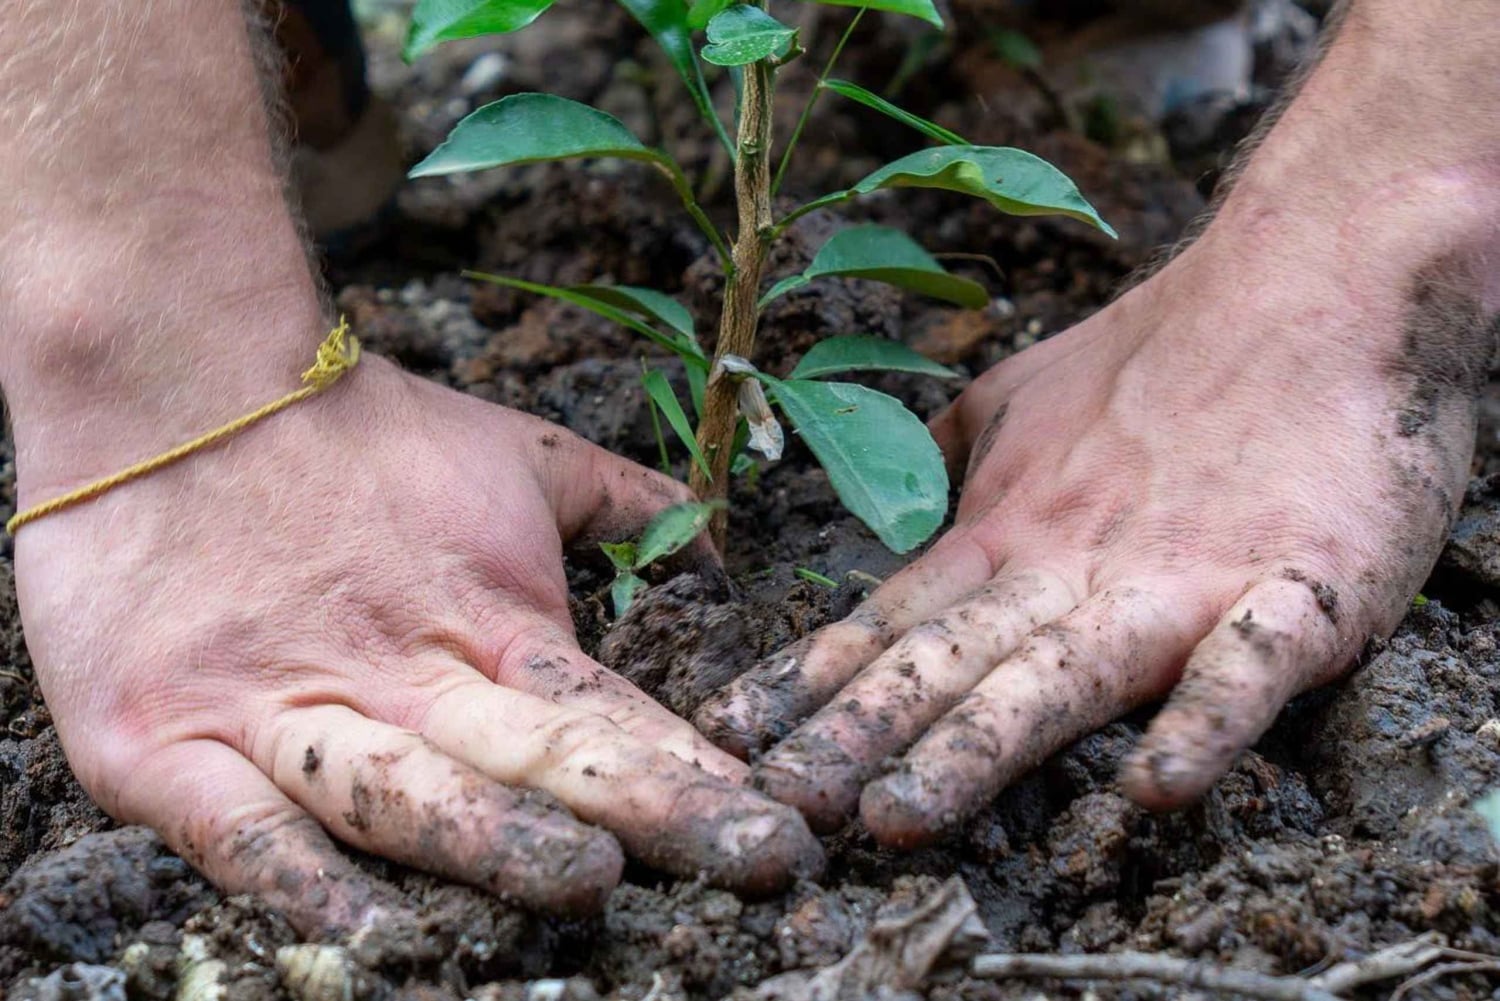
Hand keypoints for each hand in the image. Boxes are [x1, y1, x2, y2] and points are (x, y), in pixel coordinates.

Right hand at [12, 356, 820, 937]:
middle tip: (754, 863)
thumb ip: (619, 502)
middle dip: (652, 815)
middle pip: (536, 757)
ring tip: (587, 885)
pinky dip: (300, 883)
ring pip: (402, 794)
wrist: (171, 383)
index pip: (605, 709)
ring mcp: (280, 709)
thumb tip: (716, 544)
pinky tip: (371, 935)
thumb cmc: (355, 434)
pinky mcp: (164, 742)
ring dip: (494, 843)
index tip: (775, 821)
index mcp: (485, 617)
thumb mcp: (512, 451)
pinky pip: (240, 830)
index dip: (690, 768)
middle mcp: (396, 672)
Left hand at [695, 177, 1493, 844]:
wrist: (1321, 282)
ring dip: (974, 752)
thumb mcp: (1019, 397)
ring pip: (1058, 679)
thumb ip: (947, 462)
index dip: (807, 684)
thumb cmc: (1167, 353)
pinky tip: (1154, 790)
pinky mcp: (1296, 592)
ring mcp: (1178, 583)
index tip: (730, 737)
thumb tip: (885, 518)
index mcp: (1007, 533)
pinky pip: (1243, 670)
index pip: (888, 624)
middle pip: (948, 666)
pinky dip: (1204, 725)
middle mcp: (1071, 569)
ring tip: (899, 818)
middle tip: (781, 802)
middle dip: (857, 738)